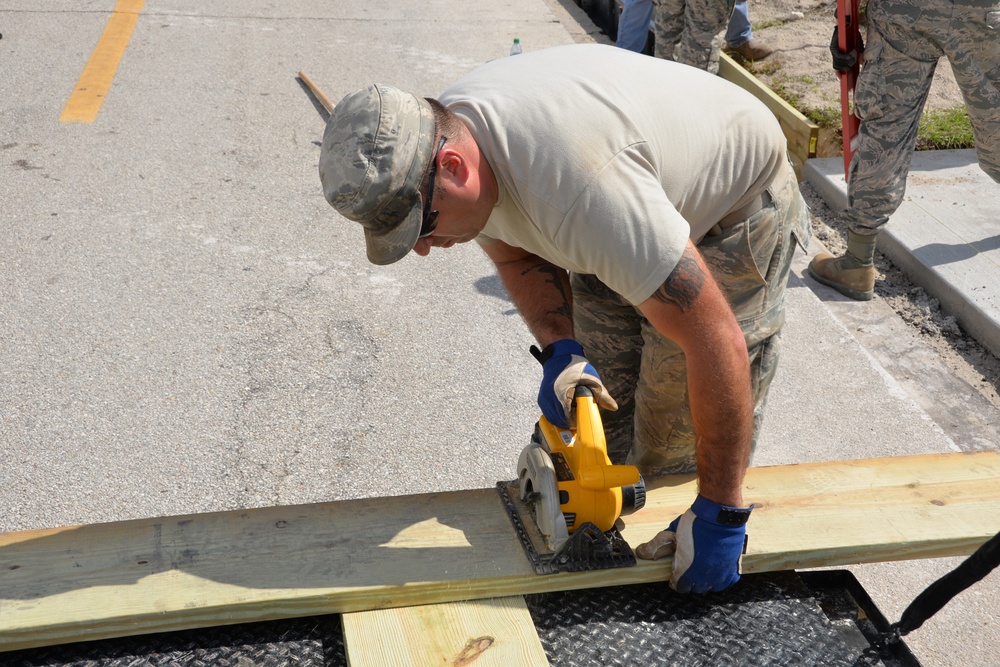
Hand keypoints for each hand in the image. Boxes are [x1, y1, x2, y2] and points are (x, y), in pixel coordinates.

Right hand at [532, 339, 617, 427]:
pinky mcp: (542, 399)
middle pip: (561, 422)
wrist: (559, 356)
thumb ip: (602, 395)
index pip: (569, 419)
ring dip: (564, 418)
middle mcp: (550, 399)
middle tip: (580, 413)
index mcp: (562, 395)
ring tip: (573, 409)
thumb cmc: (575, 367)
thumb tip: (614, 407)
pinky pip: (550, 414)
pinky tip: (566, 407)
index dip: (578, 421)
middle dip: (572, 420)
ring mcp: (544, 400)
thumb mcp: (591, 380)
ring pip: (554, 420)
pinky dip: (558, 414)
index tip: (585, 416)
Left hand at [635, 495, 751, 592]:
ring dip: (704, 581)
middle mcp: (704, 576)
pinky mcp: (733, 567)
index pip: (679, 587)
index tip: (675, 573)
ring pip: (711, 587)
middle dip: (689, 581)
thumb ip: (656, 546)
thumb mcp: (671, 533)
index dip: (675, 580)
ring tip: (700, 569)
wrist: (718, 514)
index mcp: (687, 570)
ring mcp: (720, 573)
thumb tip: (640, 553)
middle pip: (695, 588)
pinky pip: (727, 581)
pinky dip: (721, 579)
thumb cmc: (694, 522)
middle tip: (687, 568)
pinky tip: (716, 570)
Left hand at [829, 26, 862, 71]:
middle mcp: (835, 54)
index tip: (844, 79)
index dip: (840, 74)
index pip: (838, 68)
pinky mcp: (833, 47)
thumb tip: (861, 62)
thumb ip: (859, 53)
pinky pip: (838, 56)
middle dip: (845, 68)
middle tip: (853, 67)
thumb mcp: (858, 45)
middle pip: (837, 67)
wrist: (847, 22)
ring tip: (854, 60)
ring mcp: (833, 51)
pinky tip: (851, 56)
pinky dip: (845, 58)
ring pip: (837, 63)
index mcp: (840, 56)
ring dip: (846, 63)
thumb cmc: (852, 34)